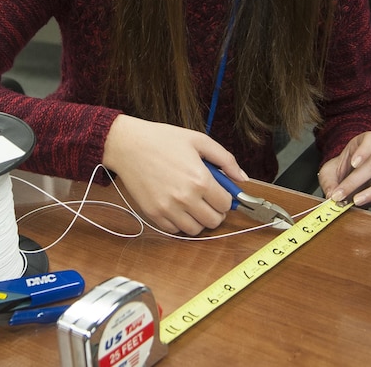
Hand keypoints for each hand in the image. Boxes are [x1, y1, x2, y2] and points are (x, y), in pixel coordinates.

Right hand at [102, 114, 248, 234]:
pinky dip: (178, 223)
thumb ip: (225, 159)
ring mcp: (168, 208)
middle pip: (213, 221)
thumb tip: (242, 179)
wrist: (128, 144)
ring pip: (195, 230)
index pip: (225, 204)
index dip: (225, 198)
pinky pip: (174, 230)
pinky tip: (176, 206)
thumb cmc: (162, 139)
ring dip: (197, 220)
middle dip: (214, 211)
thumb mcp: (198, 140)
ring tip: (191, 204)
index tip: (219, 193)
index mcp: (200, 179)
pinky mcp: (153, 214)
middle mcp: (186, 198)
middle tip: (207, 199)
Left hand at [318, 131, 370, 211]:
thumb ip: (328, 182)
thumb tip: (332, 195)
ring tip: (356, 201)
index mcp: (362, 144)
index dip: (364, 149)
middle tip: (341, 194)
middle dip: (355, 181)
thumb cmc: (339, 172)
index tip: (353, 163)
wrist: (346, 180)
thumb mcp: (328, 173)